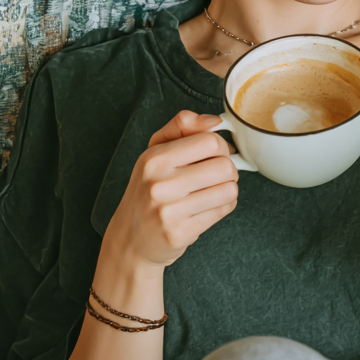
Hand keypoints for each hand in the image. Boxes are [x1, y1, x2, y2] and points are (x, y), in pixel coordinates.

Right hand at [101, 110, 238, 270]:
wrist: (130, 238)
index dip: (221, 146)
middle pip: (225, 166)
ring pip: (229, 189)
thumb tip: (214, 120)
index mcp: (154, 159)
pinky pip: (223, 210)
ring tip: (212, 191)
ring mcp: (169, 211)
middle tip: (217, 175)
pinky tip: (207, 207)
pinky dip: (223, 206)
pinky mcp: (181, 233)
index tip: (215, 154)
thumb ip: (181, 127)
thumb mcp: (155, 153)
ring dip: (228, 189)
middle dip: (229, 170)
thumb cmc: (148, 190)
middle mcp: (160, 184)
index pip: (209, 141)